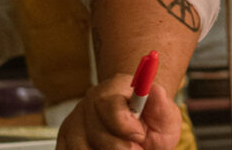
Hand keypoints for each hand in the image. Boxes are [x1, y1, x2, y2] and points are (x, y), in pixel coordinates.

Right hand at [56, 74, 181, 149]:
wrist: (137, 126)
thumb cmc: (151, 121)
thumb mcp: (165, 114)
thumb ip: (162, 107)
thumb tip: (156, 92)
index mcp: (116, 87)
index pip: (110, 106)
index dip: (125, 126)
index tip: (139, 135)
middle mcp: (92, 100)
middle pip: (95, 131)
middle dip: (118, 147)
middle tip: (136, 149)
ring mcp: (75, 118)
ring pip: (80, 146)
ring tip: (123, 149)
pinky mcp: (65, 137)